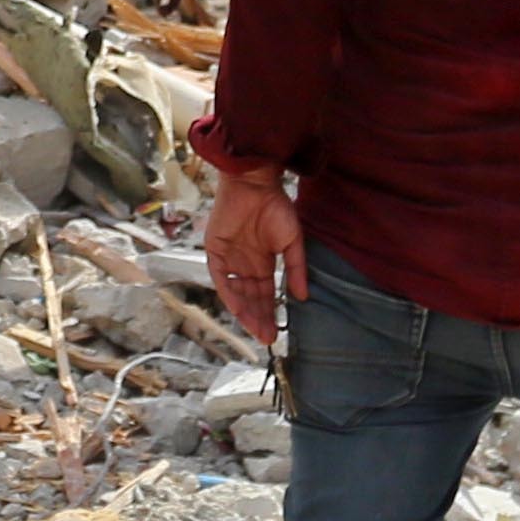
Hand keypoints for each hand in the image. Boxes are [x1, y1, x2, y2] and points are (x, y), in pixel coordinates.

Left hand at [203, 168, 305, 350]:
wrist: (256, 182)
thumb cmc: (276, 206)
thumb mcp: (292, 242)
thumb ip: (295, 269)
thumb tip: (304, 296)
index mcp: (261, 263)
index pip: (264, 295)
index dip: (270, 313)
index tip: (277, 333)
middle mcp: (244, 264)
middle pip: (250, 298)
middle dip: (258, 318)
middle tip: (267, 337)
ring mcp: (229, 258)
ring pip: (235, 292)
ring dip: (245, 311)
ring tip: (256, 329)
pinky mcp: (215, 250)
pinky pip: (221, 277)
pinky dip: (228, 293)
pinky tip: (238, 309)